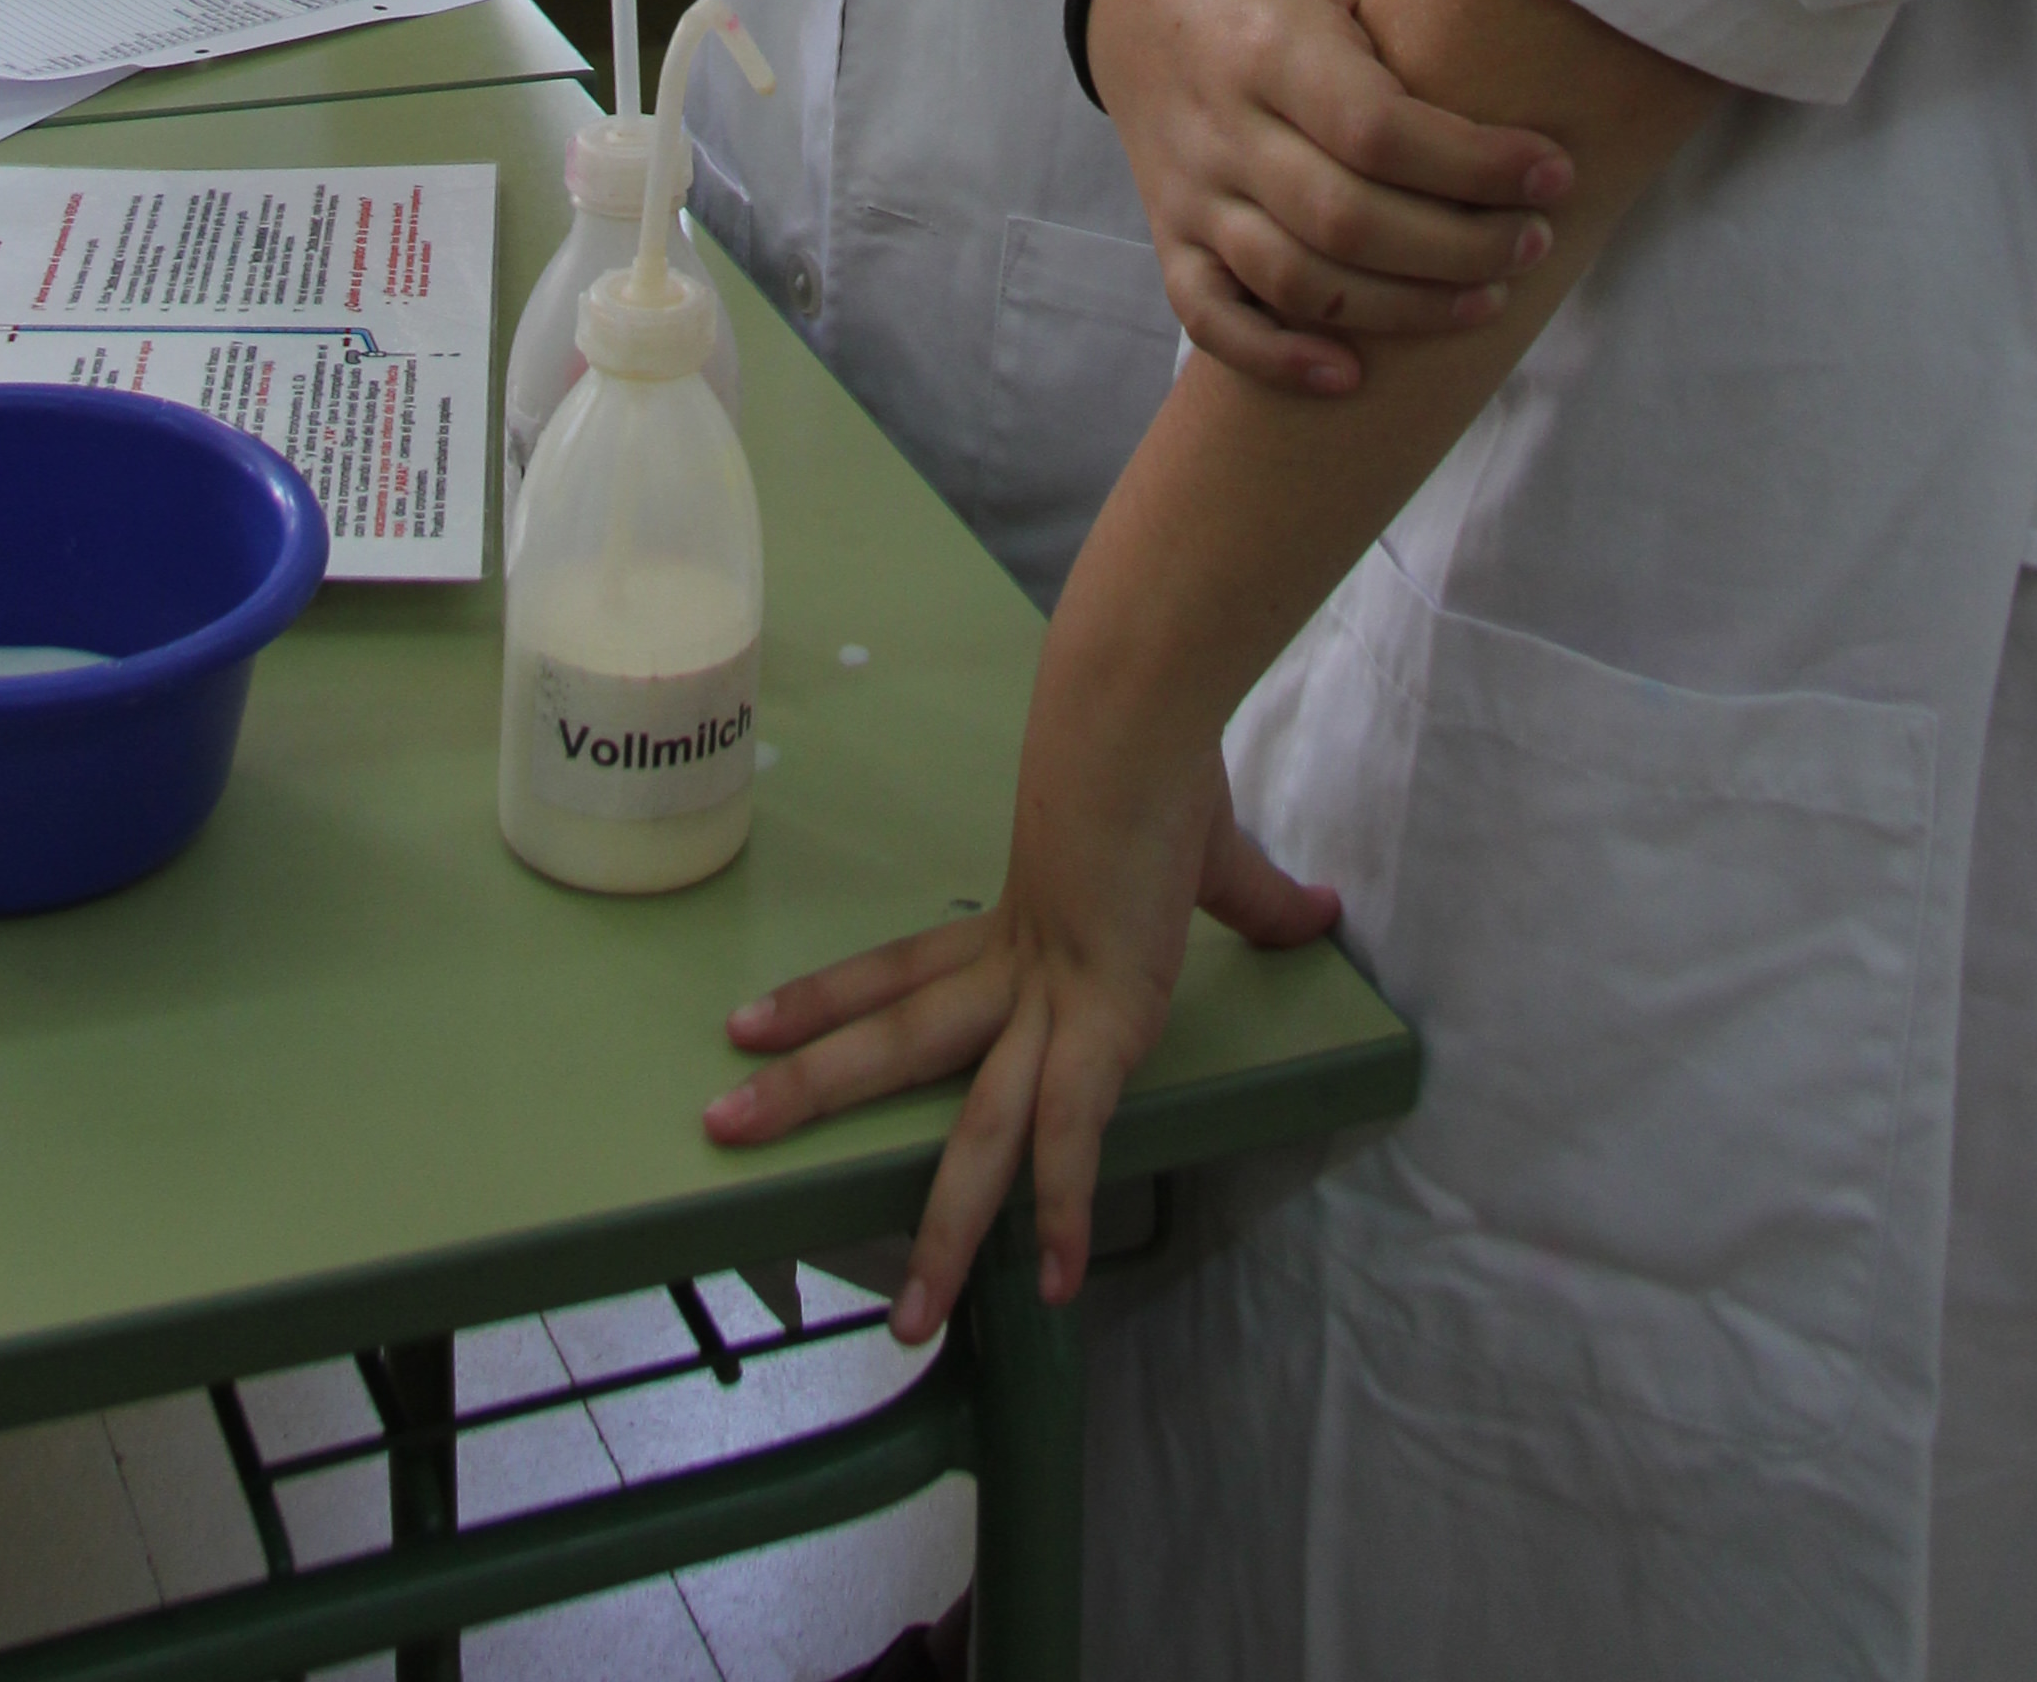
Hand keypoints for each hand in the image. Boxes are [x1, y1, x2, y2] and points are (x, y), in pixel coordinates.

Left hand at [707, 736, 1337, 1333]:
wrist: (1137, 722)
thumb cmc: (1162, 768)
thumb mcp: (1207, 855)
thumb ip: (1254, 902)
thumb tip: (1318, 908)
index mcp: (1016, 931)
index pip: (899, 974)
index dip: (828, 1000)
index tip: (752, 1024)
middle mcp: (1012, 975)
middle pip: (891, 1042)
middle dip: (806, 1090)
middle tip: (717, 1125)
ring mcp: (1050, 1006)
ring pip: (972, 1125)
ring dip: (937, 1218)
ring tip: (905, 1314)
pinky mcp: (1100, 1021)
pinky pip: (1069, 1131)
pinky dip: (1058, 1206)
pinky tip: (1046, 1282)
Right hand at [1090, 0, 1571, 393]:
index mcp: (1273, 42)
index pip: (1379, 128)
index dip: (1475, 165)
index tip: (1555, 172)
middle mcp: (1224, 121)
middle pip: (1345, 219)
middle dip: (1458, 249)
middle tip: (1536, 242)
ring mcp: (1191, 185)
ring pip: (1293, 279)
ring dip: (1400, 310)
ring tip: (1487, 300)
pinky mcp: (1170, 231)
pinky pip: (1209, 315)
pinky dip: (1274, 357)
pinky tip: (1352, 376)